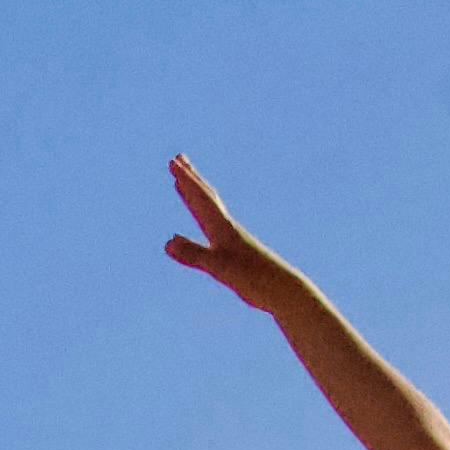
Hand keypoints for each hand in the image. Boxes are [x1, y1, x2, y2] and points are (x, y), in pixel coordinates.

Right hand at [161, 158, 309, 310]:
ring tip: (183, 185)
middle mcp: (225, 227)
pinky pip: (209, 229)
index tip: (174, 163)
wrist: (281, 289)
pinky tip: (187, 232)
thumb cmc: (253, 278)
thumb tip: (168, 242)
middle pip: (205, 197)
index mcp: (222, 227)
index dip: (186, 180)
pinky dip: (198, 222)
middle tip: (177, 160)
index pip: (201, 198)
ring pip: (207, 210)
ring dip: (193, 196)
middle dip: (189, 178)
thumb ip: (193, 254)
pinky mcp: (230, 252)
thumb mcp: (219, 267)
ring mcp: (229, 239)